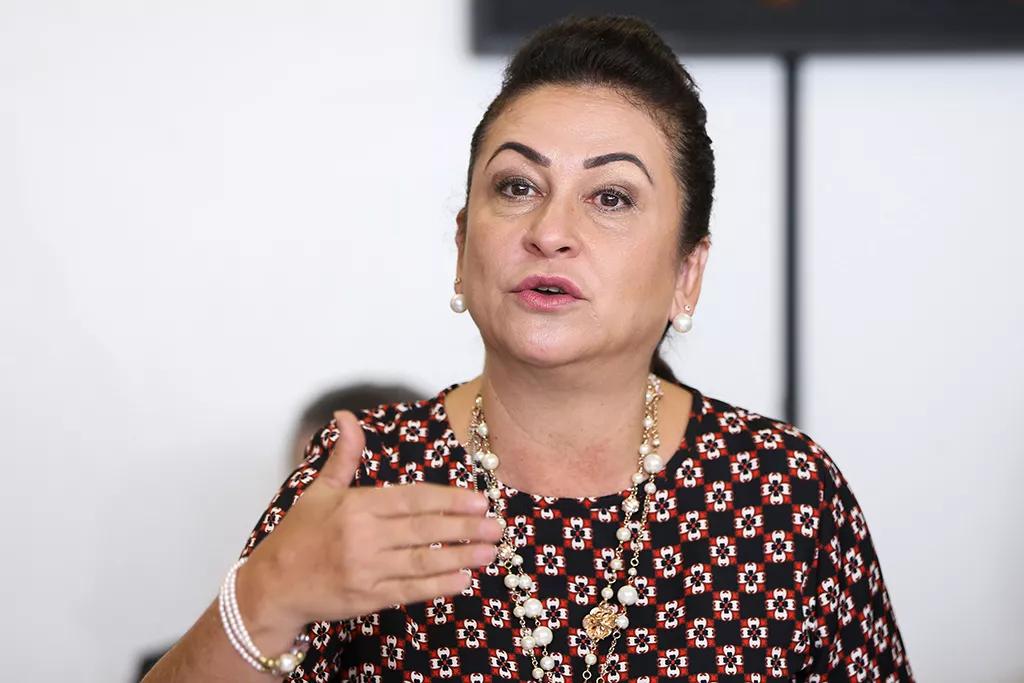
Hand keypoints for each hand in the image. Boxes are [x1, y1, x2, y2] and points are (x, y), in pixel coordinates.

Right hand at [238, 410, 500, 632]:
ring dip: (460, 556)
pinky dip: (439, 586)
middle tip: (497, 525)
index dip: (448, 499)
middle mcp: (362, 538)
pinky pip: (410, 590)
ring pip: (423, 561)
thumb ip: (344, 456)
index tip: (479, 500)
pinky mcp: (368, 598)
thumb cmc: (299, 535)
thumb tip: (345, 416)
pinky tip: (464, 578)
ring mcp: (366, 571)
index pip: (412, 499)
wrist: (272, 586)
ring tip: (489, 551)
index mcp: (356, 507)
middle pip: (424, 530)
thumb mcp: (319, 490)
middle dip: (464, 527)